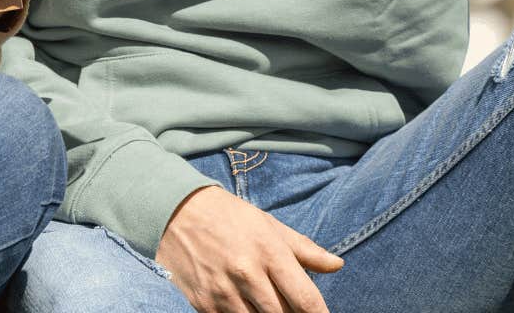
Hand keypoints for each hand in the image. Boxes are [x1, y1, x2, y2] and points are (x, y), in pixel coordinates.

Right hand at [156, 186, 342, 312]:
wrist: (176, 211)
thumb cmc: (228, 216)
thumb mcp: (268, 224)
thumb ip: (304, 249)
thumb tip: (337, 265)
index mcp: (269, 251)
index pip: (305, 299)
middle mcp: (247, 273)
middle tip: (293, 309)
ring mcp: (223, 292)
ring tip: (267, 304)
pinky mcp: (203, 304)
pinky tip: (245, 306)